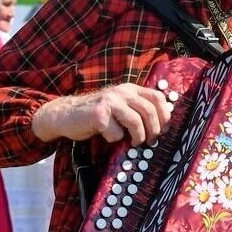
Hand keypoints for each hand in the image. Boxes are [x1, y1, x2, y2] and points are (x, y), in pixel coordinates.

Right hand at [31, 83, 173, 144]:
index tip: (163, 130)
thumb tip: (163, 127)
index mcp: (130, 89)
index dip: (165, 115)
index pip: (157, 97)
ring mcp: (110, 101)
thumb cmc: (99, 115)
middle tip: (150, 141)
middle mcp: (121, 92)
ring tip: (134, 143)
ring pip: (136, 122)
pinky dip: (115, 139)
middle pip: (149, 111)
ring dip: (138, 137)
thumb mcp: (121, 107)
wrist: (67, 114)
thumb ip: (138, 110)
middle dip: (153, 130)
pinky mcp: (99, 114)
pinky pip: (116, 133)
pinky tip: (109, 137)